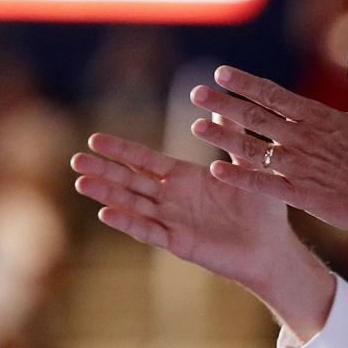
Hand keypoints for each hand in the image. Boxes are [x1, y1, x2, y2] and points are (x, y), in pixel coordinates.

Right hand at [69, 130, 332, 335]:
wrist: (273, 247)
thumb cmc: (263, 209)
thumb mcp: (247, 165)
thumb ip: (231, 135)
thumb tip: (218, 100)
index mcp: (185, 179)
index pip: (145, 161)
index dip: (121, 150)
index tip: (95, 139)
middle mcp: (173, 199)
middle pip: (130, 181)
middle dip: (104, 170)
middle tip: (74, 159)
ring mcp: (173, 221)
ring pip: (133, 205)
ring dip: (107, 194)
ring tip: (80, 182)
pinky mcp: (179, 243)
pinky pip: (150, 231)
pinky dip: (128, 222)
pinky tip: (106, 212)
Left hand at [187, 40, 347, 251]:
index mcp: (320, 118)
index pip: (274, 94)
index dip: (245, 83)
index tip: (220, 73)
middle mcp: (305, 139)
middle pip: (256, 117)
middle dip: (223, 104)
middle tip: (196, 93)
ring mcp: (301, 168)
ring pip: (253, 149)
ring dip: (223, 137)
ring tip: (195, 126)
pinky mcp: (302, 195)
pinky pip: (264, 184)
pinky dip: (240, 176)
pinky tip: (216, 168)